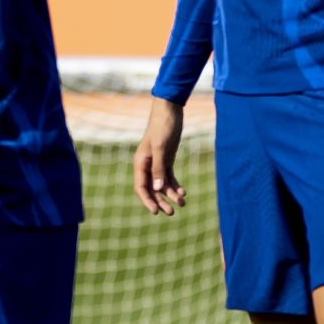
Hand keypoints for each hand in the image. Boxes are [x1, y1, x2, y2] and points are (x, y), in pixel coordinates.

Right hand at [134, 97, 185, 215]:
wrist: (170, 110)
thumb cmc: (163, 127)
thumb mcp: (161, 148)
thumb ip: (159, 168)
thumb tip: (157, 189)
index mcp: (141, 162)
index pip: (140, 187)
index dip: (147, 200)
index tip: (156, 212)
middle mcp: (147, 165)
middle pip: (151, 189)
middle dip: (161, 201)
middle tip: (172, 213)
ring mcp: (156, 162)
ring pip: (161, 184)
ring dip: (170, 195)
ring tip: (182, 203)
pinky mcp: (166, 159)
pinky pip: (169, 177)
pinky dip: (175, 185)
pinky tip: (183, 192)